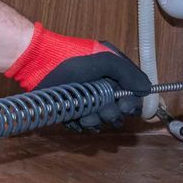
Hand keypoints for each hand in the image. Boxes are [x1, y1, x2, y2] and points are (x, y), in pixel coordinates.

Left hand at [4, 23, 152, 130]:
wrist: (36, 64)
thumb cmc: (70, 58)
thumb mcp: (104, 60)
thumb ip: (128, 73)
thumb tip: (146, 90)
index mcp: (113, 70)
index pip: (133, 93)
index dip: (132, 104)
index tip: (125, 107)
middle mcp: (102, 85)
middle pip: (118, 110)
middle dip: (112, 114)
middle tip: (104, 110)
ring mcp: (86, 98)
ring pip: (101, 119)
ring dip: (96, 120)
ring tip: (86, 114)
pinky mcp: (71, 108)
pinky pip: (82, 124)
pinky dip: (80, 124)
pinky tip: (76, 117)